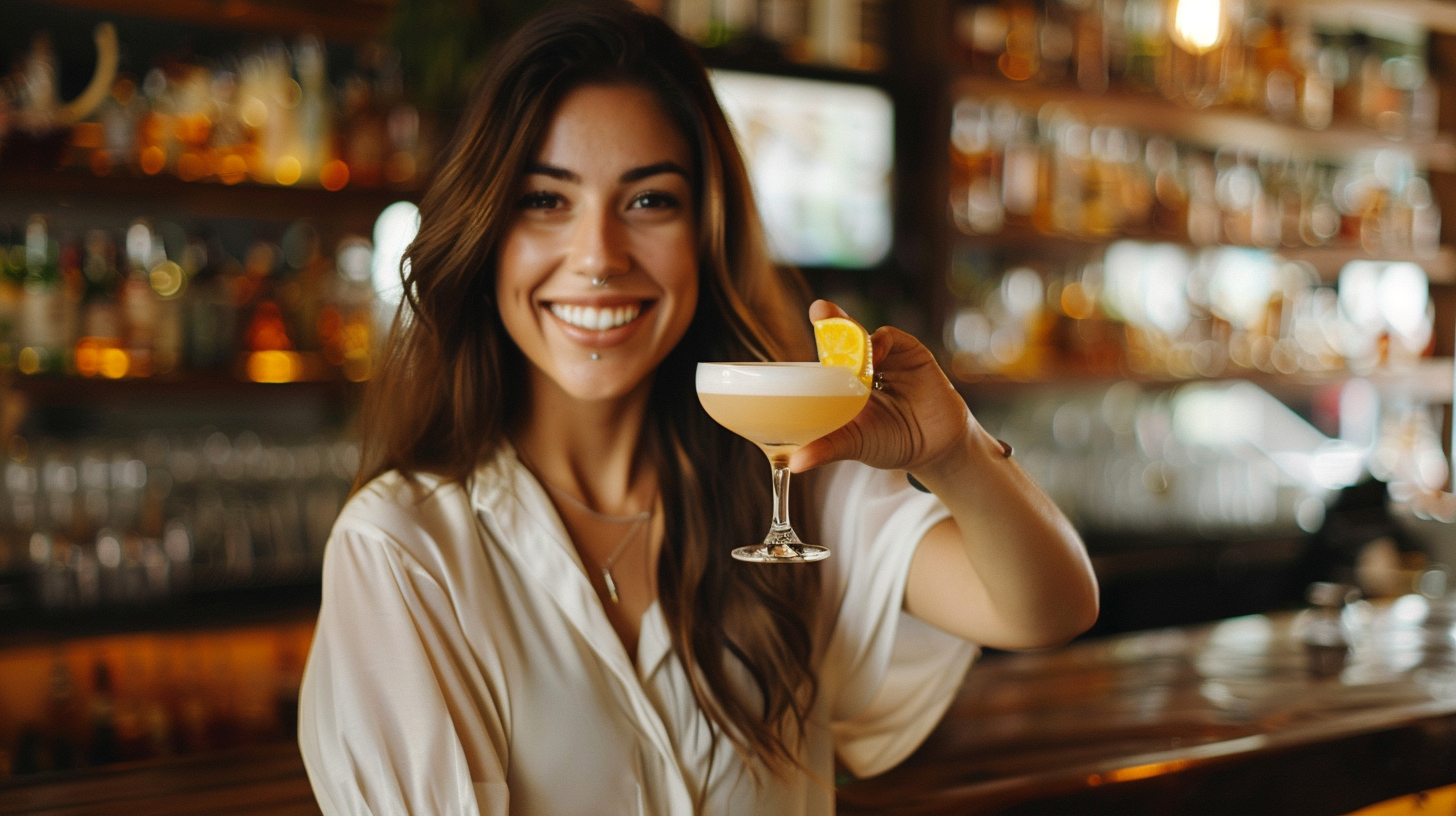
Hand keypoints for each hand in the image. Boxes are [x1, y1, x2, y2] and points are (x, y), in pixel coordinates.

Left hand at [790, 300, 973, 474]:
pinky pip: (891, 337)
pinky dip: (882, 341)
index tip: (796, 331)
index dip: (812, 342)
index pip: (824, 356)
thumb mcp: (854, 443)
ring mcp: (886, 357)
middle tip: (819, 309)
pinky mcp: (910, 353)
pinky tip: (876, 353)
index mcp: (841, 382)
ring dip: (853, 329)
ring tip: (842, 334)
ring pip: (865, 335)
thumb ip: (827, 448)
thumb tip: (794, 463)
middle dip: (830, 320)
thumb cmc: (890, 443)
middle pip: (842, 337)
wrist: (935, 447)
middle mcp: (861, 365)